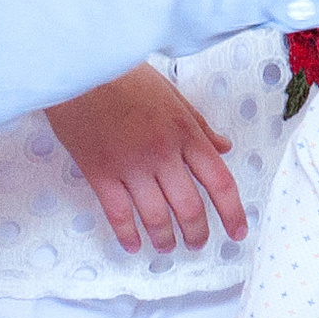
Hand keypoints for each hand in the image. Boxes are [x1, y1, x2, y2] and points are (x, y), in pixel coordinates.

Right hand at [46, 61, 245, 253]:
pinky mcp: (100, 174)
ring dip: (165, 239)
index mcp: (185, 134)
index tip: (237, 231)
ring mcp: (130, 167)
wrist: (81, 69)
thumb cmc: (127, 78)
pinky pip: (118, 215)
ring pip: (155, 217)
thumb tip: (224, 147)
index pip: (219, 181)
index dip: (232, 212)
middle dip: (197, 233)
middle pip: (189, 207)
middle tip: (198, 244)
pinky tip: (133, 246)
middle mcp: (163, 155)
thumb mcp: (173, 96)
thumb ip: (199, 125)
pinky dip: (127, 235)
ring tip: (168, 248)